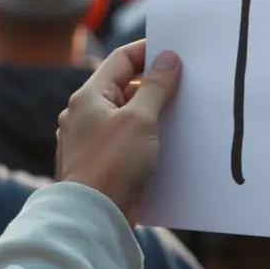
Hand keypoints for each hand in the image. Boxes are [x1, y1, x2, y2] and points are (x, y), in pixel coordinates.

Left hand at [57, 41, 181, 224]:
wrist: (92, 217)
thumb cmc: (113, 164)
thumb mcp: (140, 118)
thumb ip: (156, 86)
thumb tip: (169, 59)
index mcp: (89, 97)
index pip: (121, 60)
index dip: (149, 52)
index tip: (176, 52)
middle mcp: (84, 115)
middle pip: (124, 87)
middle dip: (155, 85)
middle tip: (185, 84)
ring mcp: (90, 140)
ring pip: (127, 116)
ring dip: (153, 113)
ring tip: (180, 113)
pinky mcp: (100, 163)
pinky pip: (126, 140)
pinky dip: (145, 136)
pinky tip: (166, 142)